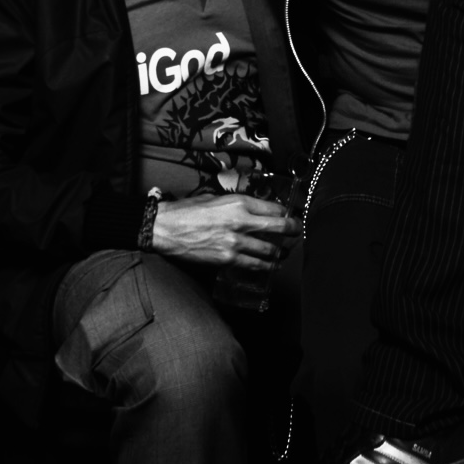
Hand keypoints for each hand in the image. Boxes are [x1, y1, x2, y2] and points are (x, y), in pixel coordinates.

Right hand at [151, 194, 300, 268]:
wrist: (166, 228)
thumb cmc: (188, 210)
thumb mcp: (217, 198)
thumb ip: (238, 204)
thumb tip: (256, 209)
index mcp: (239, 202)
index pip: (274, 209)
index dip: (287, 213)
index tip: (292, 216)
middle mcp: (241, 221)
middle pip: (279, 228)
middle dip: (293, 231)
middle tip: (297, 233)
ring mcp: (235, 242)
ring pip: (269, 250)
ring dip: (280, 252)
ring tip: (285, 252)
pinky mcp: (226, 259)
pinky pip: (253, 264)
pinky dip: (265, 266)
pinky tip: (270, 266)